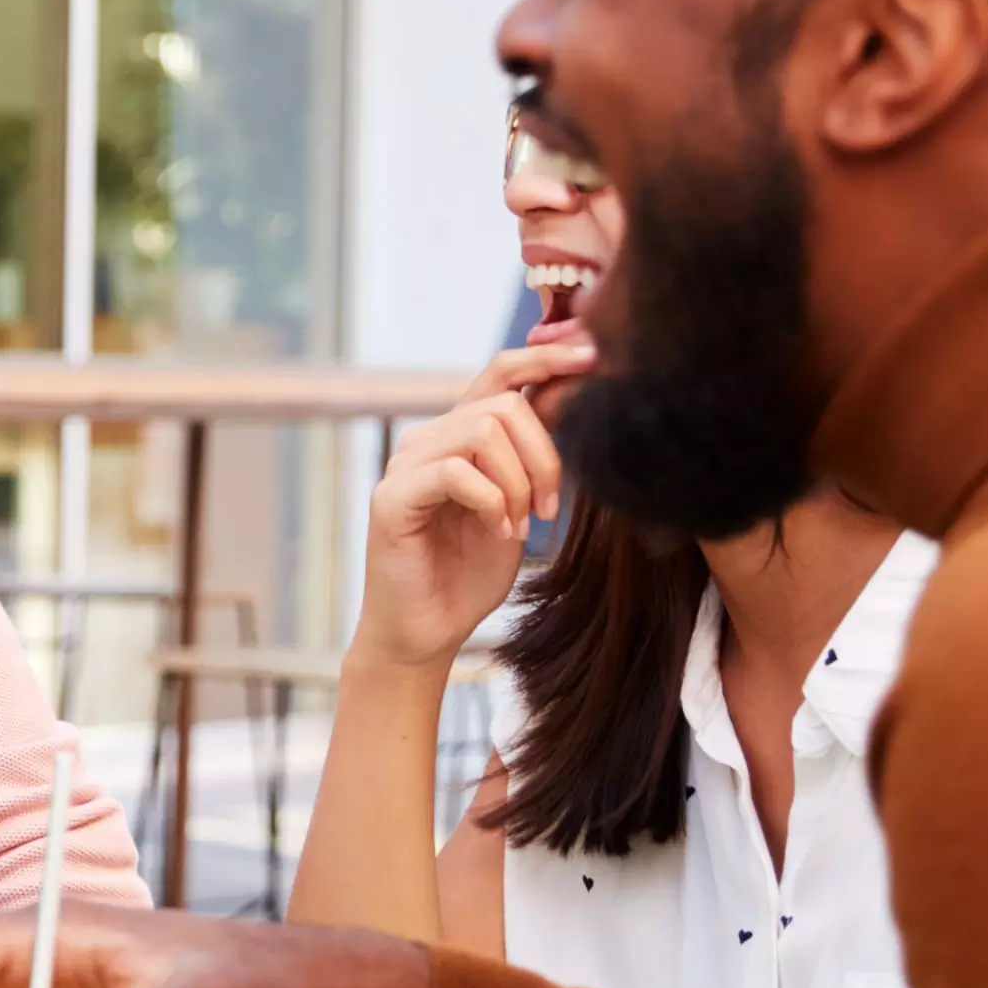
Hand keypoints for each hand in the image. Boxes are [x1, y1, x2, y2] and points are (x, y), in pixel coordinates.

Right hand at [347, 340, 595, 672]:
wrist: (428, 631)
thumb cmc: (471, 573)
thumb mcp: (521, 505)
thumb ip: (535, 456)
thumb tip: (574, 398)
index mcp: (459, 436)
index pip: (501, 372)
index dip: (547, 356)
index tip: (594, 358)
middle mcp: (428, 439)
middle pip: (505, 403)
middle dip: (546, 454)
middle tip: (550, 509)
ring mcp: (405, 465)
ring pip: (484, 430)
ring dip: (520, 482)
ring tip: (521, 524)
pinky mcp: (392, 497)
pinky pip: (457, 471)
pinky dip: (493, 501)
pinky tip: (500, 532)